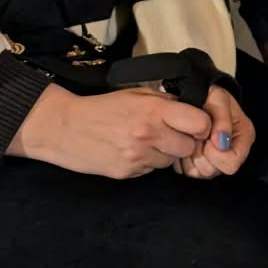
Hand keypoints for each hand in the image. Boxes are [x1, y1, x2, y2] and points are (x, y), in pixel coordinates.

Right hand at [8, 84, 210, 178]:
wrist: (65, 127)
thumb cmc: (104, 107)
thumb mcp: (137, 94)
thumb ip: (167, 102)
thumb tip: (194, 110)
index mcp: (154, 110)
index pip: (200, 123)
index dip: (202, 125)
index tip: (196, 124)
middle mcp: (149, 135)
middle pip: (190, 146)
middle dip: (185, 141)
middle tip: (170, 133)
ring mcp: (138, 157)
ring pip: (171, 161)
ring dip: (165, 153)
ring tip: (146, 141)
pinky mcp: (127, 173)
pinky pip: (151, 170)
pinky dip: (148, 162)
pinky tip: (132, 151)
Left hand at [177, 86, 254, 178]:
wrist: (197, 101)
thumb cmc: (210, 99)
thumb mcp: (218, 98)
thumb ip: (222, 119)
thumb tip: (220, 144)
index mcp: (244, 138)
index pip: (231, 164)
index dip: (216, 153)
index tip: (206, 137)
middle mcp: (232, 154)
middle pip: (213, 171)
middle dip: (200, 153)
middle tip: (197, 135)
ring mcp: (216, 163)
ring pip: (199, 173)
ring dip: (190, 155)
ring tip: (191, 138)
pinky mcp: (199, 168)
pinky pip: (187, 172)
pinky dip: (183, 159)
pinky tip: (187, 144)